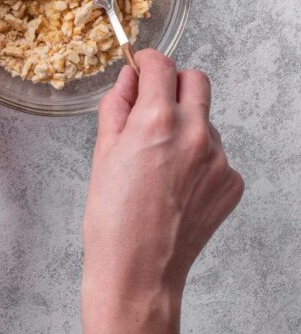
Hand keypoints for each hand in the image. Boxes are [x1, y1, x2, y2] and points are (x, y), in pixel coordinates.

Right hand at [82, 49, 243, 333]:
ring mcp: (219, 159)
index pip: (162, 65)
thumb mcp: (102, 151)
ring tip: (160, 161)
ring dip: (186, 125)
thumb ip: (117, 105)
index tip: (142, 66)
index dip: (147, 61)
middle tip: (153, 107)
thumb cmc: (112, 217)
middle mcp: (195, 133)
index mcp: (157, 120)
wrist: (138, 273)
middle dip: (173, 85)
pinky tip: (176, 183)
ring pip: (206, 119)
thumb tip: (128, 79)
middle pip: (195, 80)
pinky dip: (199, 158)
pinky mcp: (231, 182)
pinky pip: (217, 153)